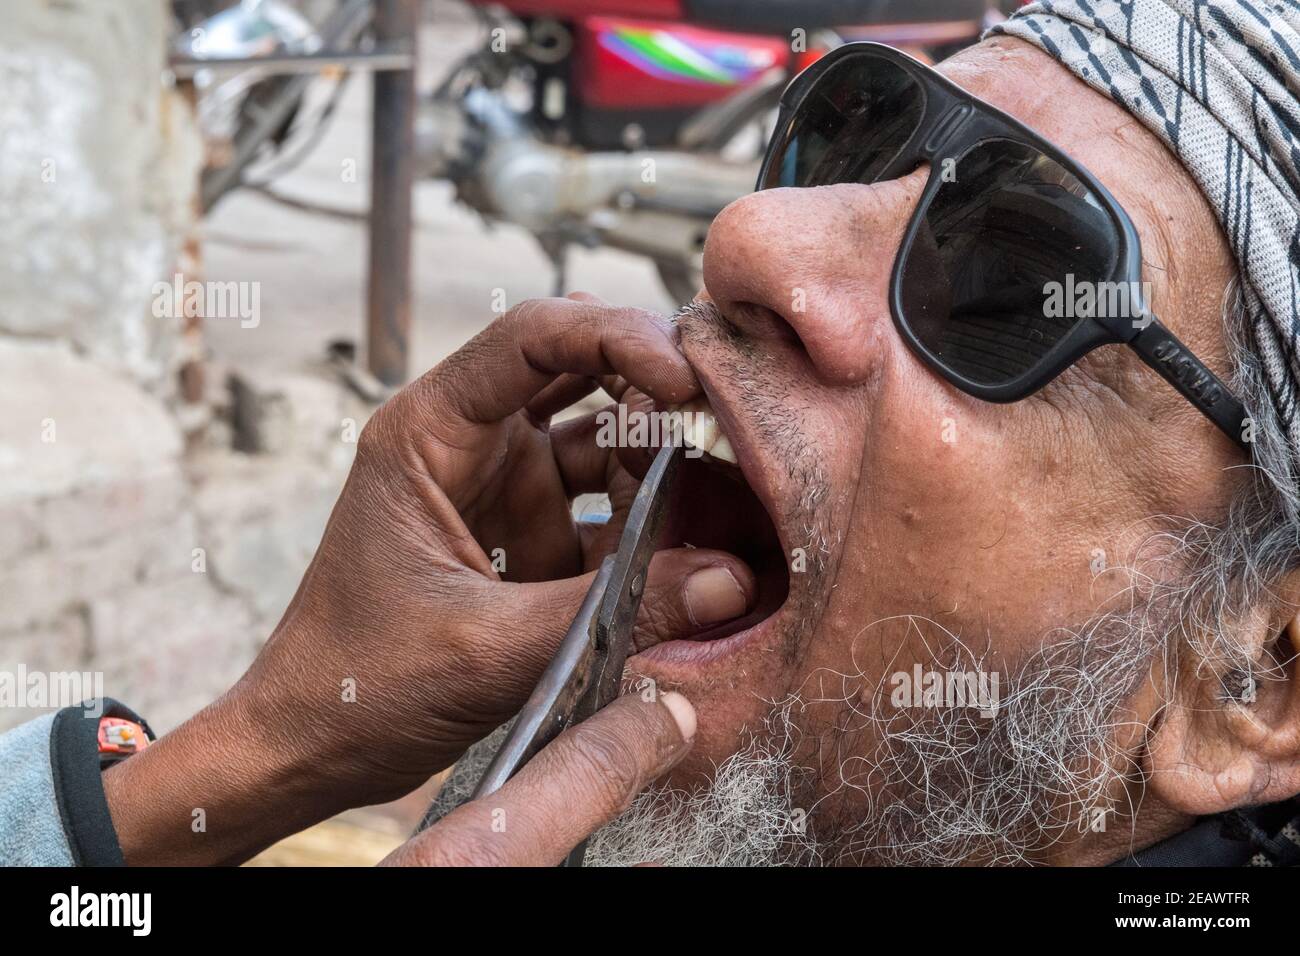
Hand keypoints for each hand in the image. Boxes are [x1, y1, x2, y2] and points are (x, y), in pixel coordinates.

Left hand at [103, 298, 751, 864]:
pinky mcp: (524, 532)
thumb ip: (614, 611)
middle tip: (716, 423)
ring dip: (654, 458)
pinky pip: (601, 502)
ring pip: (598, 436)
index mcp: (427, 433)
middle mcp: (466, 443)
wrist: (311, 745)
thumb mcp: (491, 650)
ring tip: (708, 499)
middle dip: (650, 387)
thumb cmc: (358, 685)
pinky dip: (645, 517)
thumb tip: (730, 581)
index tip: (684, 376)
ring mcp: (499, 485)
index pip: (531, 336)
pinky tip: (681, 547)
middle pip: (576, 371)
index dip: (616, 337)